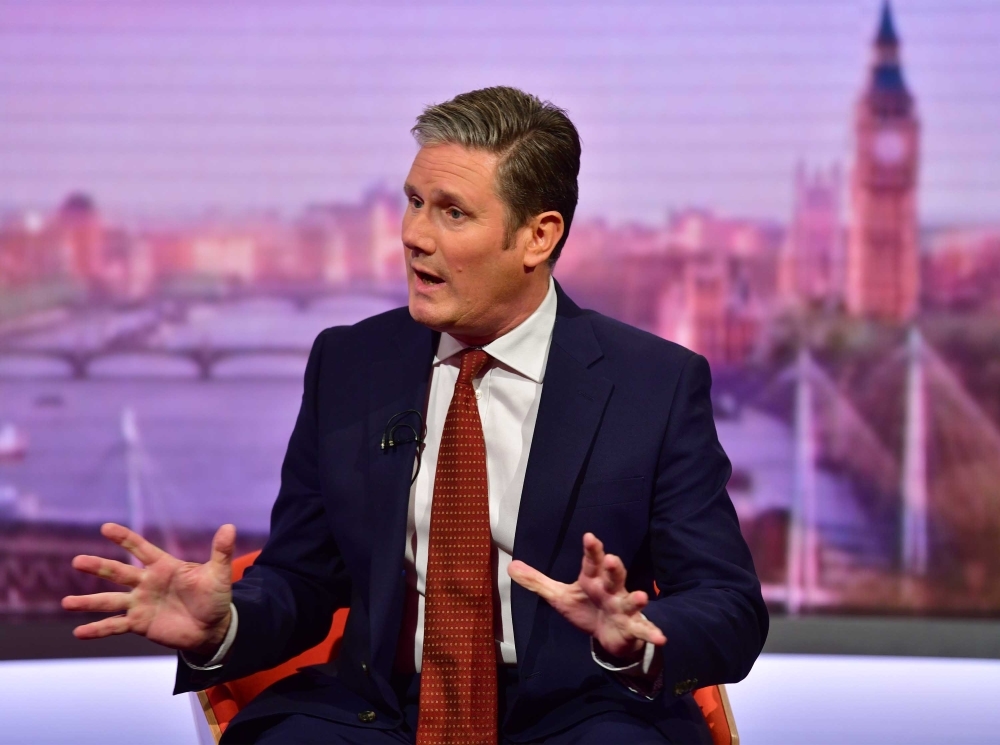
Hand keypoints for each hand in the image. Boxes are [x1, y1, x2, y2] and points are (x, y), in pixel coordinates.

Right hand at [62, 522, 235, 656]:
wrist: (213, 627)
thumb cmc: (214, 597)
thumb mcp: (218, 574)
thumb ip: (220, 551)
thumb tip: (229, 527)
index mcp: (164, 567)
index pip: (141, 549)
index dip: (125, 539)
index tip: (106, 528)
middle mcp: (147, 583)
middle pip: (119, 573)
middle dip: (99, 567)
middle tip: (77, 561)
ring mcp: (140, 604)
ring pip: (110, 601)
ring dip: (88, 602)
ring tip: (66, 602)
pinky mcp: (140, 624)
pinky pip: (115, 626)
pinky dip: (97, 630)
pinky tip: (78, 633)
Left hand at [508, 532, 665, 659]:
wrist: (608, 635)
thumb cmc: (586, 608)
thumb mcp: (559, 596)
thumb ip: (537, 582)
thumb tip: (510, 565)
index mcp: (593, 579)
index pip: (591, 561)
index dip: (591, 549)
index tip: (589, 537)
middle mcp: (610, 589)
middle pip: (613, 575)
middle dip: (612, 567)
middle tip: (610, 559)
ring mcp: (623, 608)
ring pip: (630, 600)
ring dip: (636, 599)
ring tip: (642, 597)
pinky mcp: (632, 627)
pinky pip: (643, 629)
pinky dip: (652, 632)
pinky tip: (661, 637)